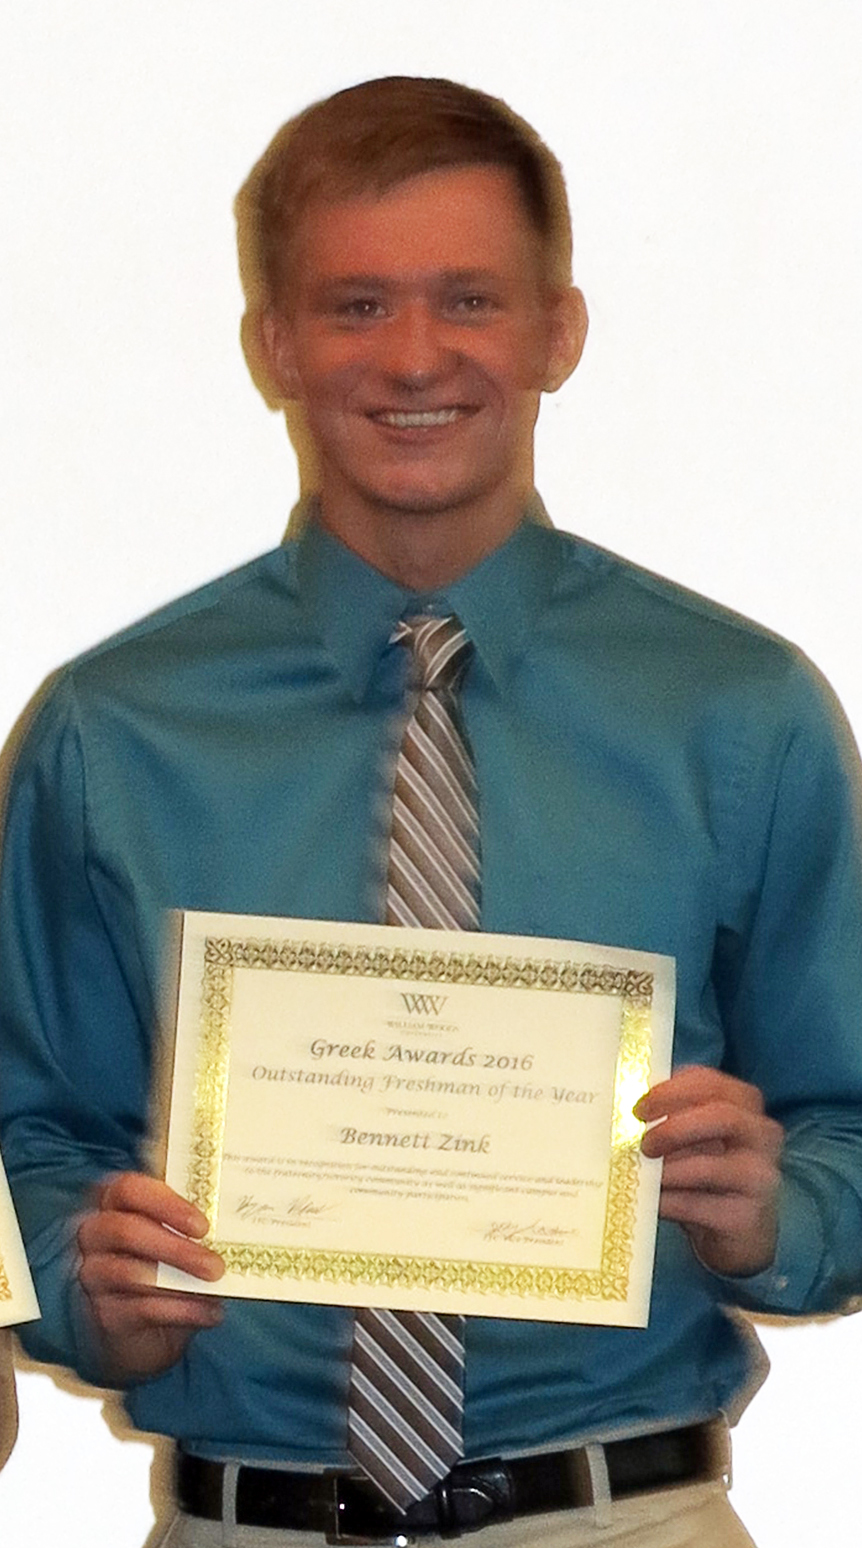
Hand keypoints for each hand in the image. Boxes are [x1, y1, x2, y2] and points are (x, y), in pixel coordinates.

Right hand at [77, 1172, 224, 1382]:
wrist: (151, 1329)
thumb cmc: (169, 1265)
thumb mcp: (181, 1235)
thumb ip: (194, 1218)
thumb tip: (235, 1210)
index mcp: (115, 1201)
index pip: (128, 1189)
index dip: (164, 1204)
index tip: (202, 1225)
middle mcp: (95, 1234)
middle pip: (124, 1230)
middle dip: (175, 1248)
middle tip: (215, 1265)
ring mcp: (93, 1275)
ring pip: (129, 1273)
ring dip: (180, 1282)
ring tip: (215, 1288)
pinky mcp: (104, 1314)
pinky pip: (140, 1310)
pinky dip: (181, 1311)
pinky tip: (211, 1313)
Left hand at [635, 1065, 783, 1277]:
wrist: (739, 1231)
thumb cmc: (710, 1174)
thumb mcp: (694, 1139)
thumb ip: (671, 1119)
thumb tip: (628, 1114)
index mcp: (745, 1104)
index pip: (711, 1083)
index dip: (671, 1091)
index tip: (640, 1107)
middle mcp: (762, 1135)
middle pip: (721, 1116)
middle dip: (674, 1127)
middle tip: (642, 1142)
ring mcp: (761, 1177)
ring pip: (709, 1166)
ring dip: (666, 1169)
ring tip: (642, 1174)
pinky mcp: (747, 1216)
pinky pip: (698, 1205)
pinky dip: (668, 1201)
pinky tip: (653, 1201)